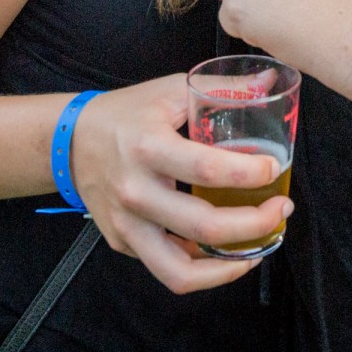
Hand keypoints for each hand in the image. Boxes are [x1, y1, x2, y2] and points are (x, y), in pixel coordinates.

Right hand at [70, 75, 291, 293]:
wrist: (71, 141)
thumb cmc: (127, 112)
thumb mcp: (170, 90)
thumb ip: (221, 87)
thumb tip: (269, 81)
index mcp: (149, 147)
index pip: (207, 168)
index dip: (248, 173)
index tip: (274, 169)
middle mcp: (136, 192)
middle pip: (203, 227)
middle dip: (254, 225)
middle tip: (280, 209)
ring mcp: (127, 224)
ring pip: (181, 271)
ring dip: (230, 265)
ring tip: (260, 249)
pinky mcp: (123, 243)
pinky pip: (167, 269)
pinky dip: (202, 267)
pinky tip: (226, 252)